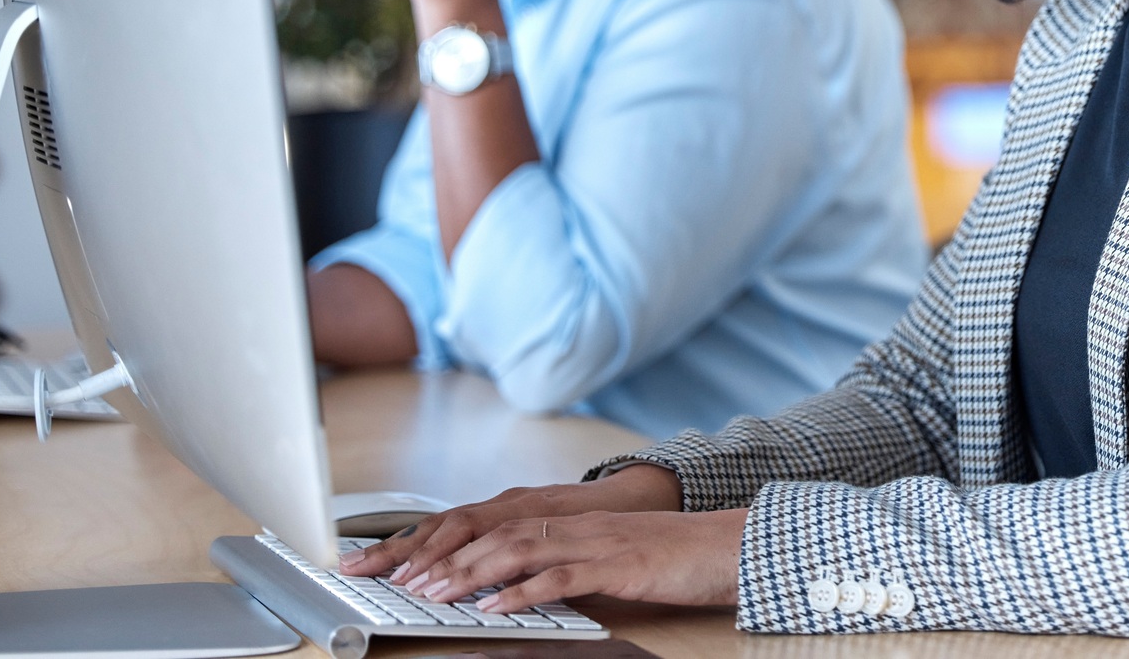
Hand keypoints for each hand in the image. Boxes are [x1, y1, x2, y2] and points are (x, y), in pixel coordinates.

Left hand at [400, 508, 747, 612]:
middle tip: (402, 581)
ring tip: (436, 594)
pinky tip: (497, 607)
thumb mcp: (609, 558)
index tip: (408, 564)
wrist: (726, 545)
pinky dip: (523, 592)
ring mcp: (594, 542)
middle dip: (442, 557)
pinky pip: (561, 576)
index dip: (447, 543)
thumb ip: (567, 566)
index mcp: (571, 520)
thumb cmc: (673, 556)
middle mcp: (575, 524)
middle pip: (494, 533)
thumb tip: (522, 589)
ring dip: (470, 573)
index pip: (495, 525)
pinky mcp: (616, 565)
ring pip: (517, 550)